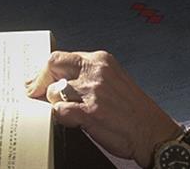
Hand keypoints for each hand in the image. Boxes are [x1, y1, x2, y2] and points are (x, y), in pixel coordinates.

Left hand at [26, 51, 177, 168]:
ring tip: (67, 112)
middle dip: (40, 82)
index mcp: (102, 61)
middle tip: (37, 95)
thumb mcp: (112, 80)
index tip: (37, 81)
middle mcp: (97, 72)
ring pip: (53, 91)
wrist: (152, 132)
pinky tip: (72, 121)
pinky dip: (60, 118)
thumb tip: (56, 79)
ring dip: (55, 104)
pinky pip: (59, 112)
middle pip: (52, 66)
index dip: (44, 71)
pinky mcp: (90, 113)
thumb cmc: (133, 110)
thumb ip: (86, 76)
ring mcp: (93, 92)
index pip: (60, 56)